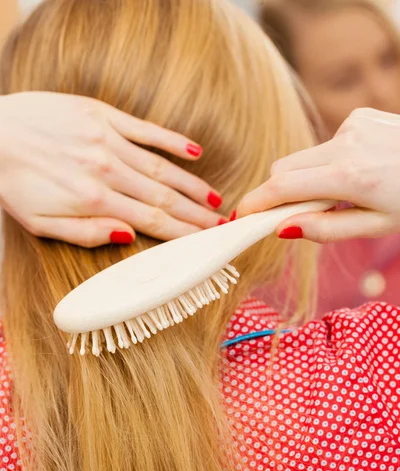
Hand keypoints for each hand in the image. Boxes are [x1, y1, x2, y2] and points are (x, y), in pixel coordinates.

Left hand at [0, 92, 221, 246]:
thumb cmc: (13, 183)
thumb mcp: (41, 224)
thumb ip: (87, 234)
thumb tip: (129, 237)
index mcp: (94, 200)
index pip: (152, 221)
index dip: (183, 234)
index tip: (207, 243)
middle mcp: (107, 170)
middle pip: (164, 197)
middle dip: (196, 215)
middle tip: (221, 226)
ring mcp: (107, 139)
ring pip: (161, 167)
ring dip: (192, 185)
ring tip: (214, 200)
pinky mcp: (101, 115)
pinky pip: (145, 130)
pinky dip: (171, 141)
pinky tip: (194, 152)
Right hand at [238, 108, 399, 242]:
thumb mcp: (375, 227)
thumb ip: (326, 229)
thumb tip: (283, 228)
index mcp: (350, 176)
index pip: (282, 188)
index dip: (255, 203)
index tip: (238, 217)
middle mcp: (346, 143)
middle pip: (283, 168)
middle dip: (279, 192)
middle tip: (292, 215)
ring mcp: (352, 124)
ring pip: (302, 157)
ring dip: (307, 178)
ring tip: (341, 193)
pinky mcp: (357, 116)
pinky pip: (324, 145)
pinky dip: (327, 162)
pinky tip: (357, 170)